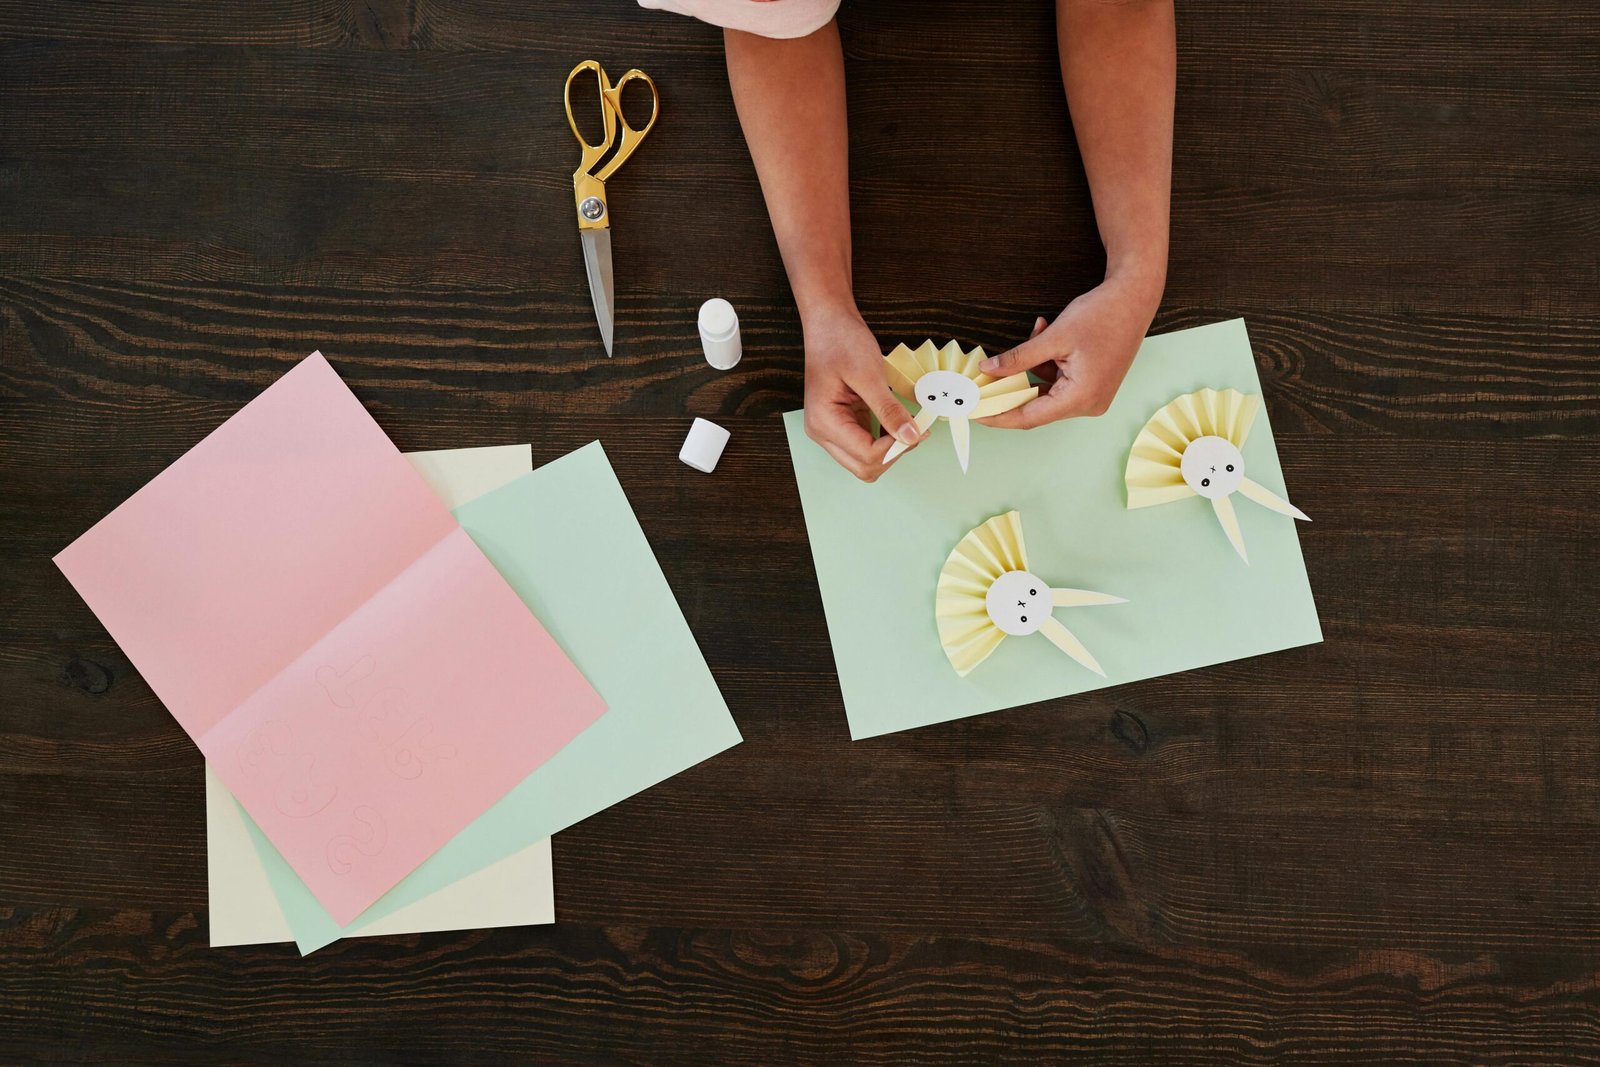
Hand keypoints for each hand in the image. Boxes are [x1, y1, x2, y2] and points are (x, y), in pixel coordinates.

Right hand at [802, 306, 923, 481]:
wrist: (828, 323)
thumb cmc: (841, 342)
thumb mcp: (869, 374)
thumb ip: (889, 410)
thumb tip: (911, 437)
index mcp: (824, 422)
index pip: (866, 456)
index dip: (896, 448)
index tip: (919, 429)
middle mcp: (822, 432)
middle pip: (864, 467)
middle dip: (894, 454)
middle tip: (917, 430)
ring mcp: (830, 431)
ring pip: (866, 462)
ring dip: (891, 450)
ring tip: (910, 425)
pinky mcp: (842, 425)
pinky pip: (866, 446)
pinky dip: (885, 441)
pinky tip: (898, 422)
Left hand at [975, 277, 1160, 428]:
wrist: (1136, 297)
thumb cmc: (1103, 315)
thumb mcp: (1054, 337)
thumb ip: (1018, 358)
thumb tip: (988, 370)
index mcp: (1081, 398)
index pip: (1029, 416)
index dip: (998, 415)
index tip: (974, 412)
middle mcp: (1089, 404)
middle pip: (1037, 406)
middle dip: (1011, 388)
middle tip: (985, 378)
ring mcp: (1093, 396)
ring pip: (1046, 391)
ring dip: (1032, 367)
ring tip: (1036, 334)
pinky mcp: (1094, 385)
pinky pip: (1059, 382)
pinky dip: (1047, 364)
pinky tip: (1046, 334)